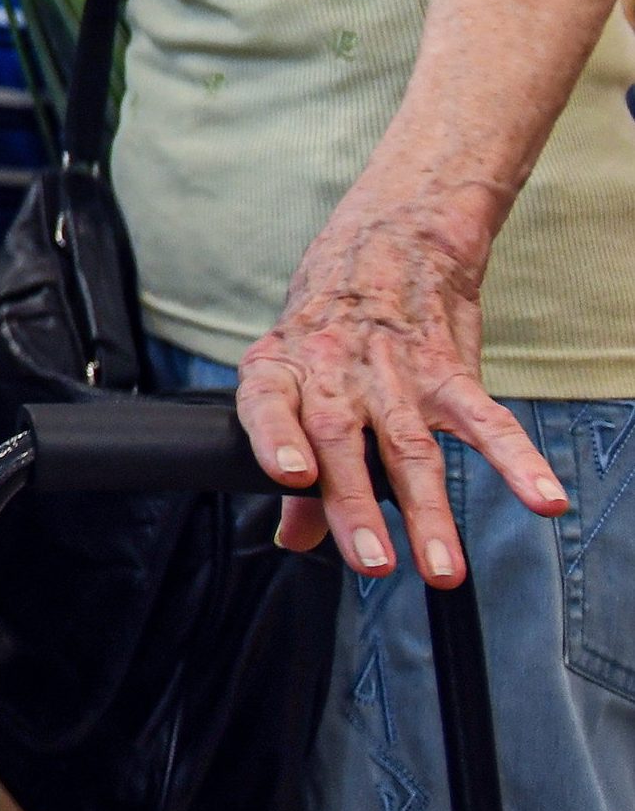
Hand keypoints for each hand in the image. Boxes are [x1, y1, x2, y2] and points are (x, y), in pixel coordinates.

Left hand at [235, 204, 566, 582]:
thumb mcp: (293, 376)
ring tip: (443, 568)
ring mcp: (394, 373)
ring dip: (429, 512)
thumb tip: (293, 539)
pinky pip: (486, 421)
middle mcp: (335, 372)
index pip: (266, 402)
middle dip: (357, 507)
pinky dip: (517, 462)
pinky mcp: (448, 373)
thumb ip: (295, 458)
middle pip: (343, 441)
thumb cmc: (327, 327)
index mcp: (282, 368)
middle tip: (373, 564)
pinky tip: (543, 499)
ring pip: (411, 447)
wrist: (389, 242)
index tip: (291, 476)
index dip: (275, 439)